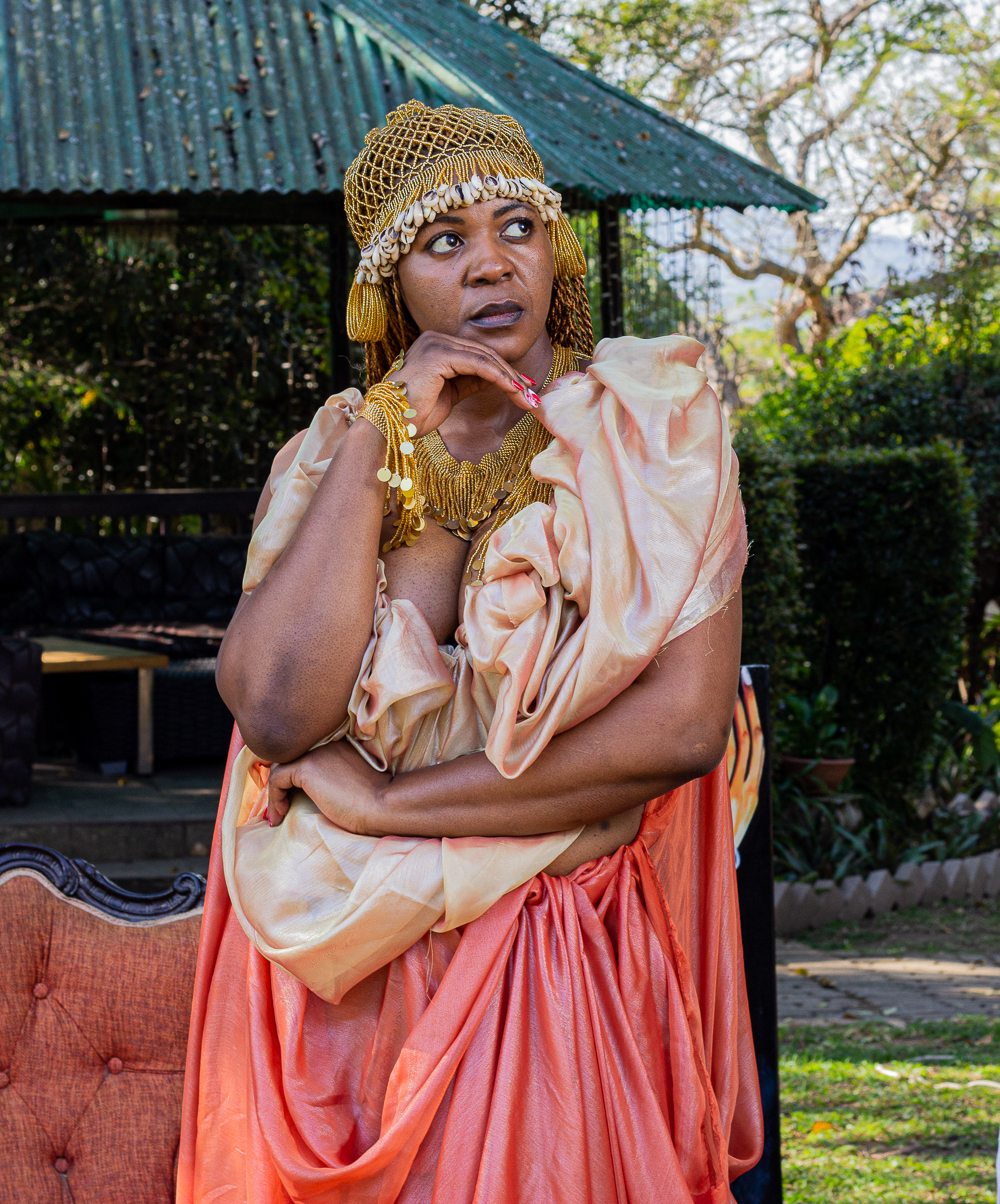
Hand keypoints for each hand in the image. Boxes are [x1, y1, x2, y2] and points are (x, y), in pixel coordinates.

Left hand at [267, 741, 391, 835]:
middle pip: (288, 757)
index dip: (291, 773)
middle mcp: (323, 741)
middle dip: (279, 781)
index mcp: (335, 742)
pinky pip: (277, 779)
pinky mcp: (307, 767)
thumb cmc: (373, 801)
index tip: (288, 796)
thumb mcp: (349, 780)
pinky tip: (280, 815)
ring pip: (280, 767)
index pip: (303, 751)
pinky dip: (274, 798)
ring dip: (275, 792)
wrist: (383, 804)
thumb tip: (308, 788)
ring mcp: (315, 752)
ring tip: (277, 814)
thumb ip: (330, 774)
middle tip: (279, 805)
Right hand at [385, 331, 539, 437]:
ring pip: (484, 358)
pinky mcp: (439, 354)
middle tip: (532, 393)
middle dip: (511, 375)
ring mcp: (436, 343)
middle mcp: (435, 338)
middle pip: (484, 354)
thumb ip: (470, 381)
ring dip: (510, 378)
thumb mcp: (451, 394)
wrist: (390, 426)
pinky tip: (513, 390)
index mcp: (436, 345)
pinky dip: (498, 377)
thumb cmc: (414, 415)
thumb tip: (496, 378)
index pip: (477, 355)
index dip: (504, 371)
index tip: (523, 388)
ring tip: (527, 396)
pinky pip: (478, 365)